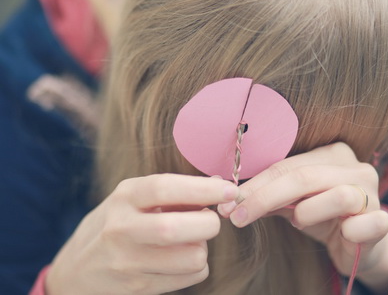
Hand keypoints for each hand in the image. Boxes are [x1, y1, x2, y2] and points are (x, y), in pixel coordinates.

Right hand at [46, 174, 237, 294]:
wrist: (76, 271)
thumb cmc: (114, 225)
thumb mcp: (132, 199)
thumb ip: (172, 192)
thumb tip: (220, 185)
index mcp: (123, 197)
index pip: (165, 188)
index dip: (203, 188)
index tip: (230, 191)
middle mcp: (121, 228)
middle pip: (177, 228)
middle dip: (209, 223)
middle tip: (209, 220)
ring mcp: (128, 262)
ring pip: (192, 257)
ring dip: (203, 247)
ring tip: (189, 241)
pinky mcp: (138, 288)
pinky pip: (191, 277)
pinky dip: (197, 266)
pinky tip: (181, 259)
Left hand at [218, 143, 387, 293]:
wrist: (358, 244)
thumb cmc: (322, 217)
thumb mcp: (292, 204)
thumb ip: (267, 197)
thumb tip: (229, 199)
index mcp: (330, 155)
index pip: (285, 166)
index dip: (254, 186)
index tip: (227, 205)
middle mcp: (353, 167)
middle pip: (303, 177)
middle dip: (264, 198)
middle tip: (237, 218)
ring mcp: (372, 192)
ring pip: (337, 195)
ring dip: (307, 212)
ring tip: (298, 222)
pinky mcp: (382, 220)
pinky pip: (368, 223)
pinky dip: (350, 231)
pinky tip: (342, 234)